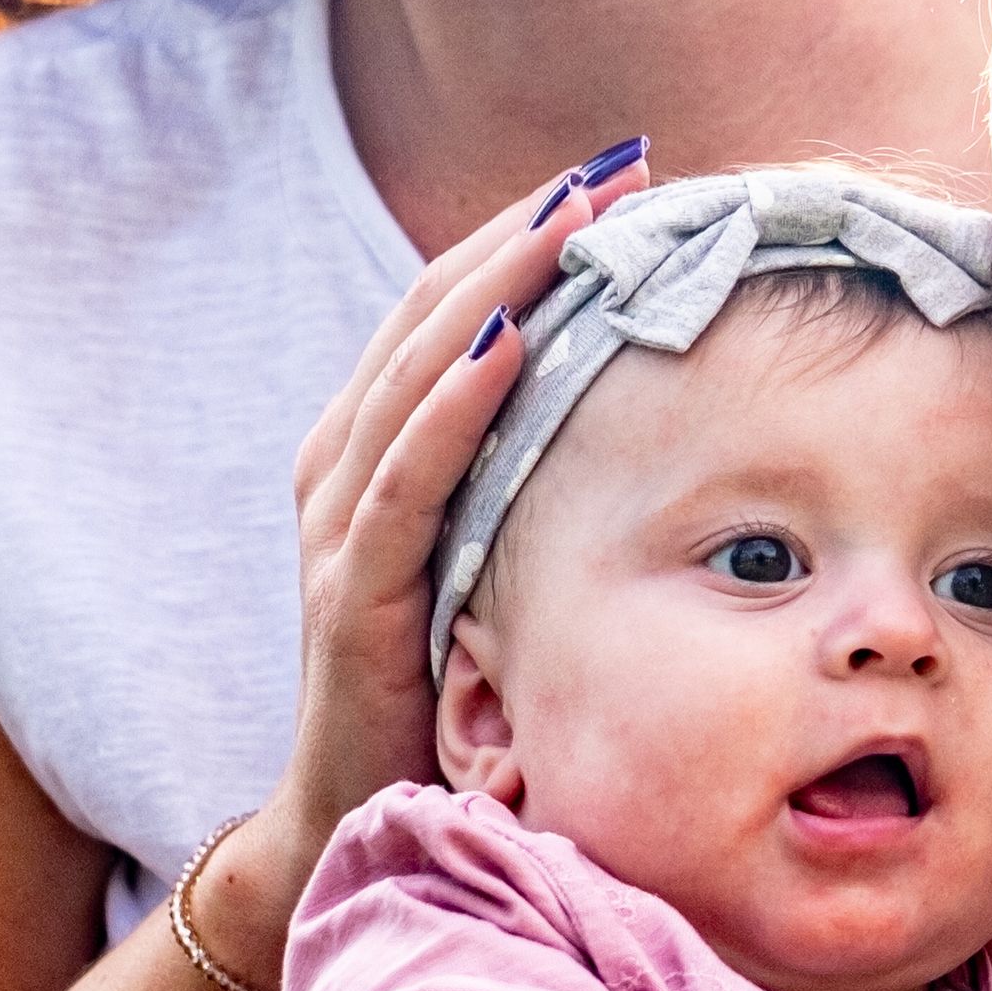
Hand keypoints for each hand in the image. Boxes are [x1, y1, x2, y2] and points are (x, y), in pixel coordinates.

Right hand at [268, 144, 652, 866]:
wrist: (352, 823)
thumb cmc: (443, 682)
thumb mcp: (498, 558)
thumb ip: (535, 481)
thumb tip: (652, 404)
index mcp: (379, 451)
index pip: (451, 310)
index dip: (527, 238)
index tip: (622, 176)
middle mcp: (345, 471)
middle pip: (431, 317)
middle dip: (524, 236)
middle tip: (619, 168)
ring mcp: (339, 531)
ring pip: (414, 377)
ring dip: (493, 288)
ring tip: (570, 220)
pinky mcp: (350, 598)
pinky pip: (402, 483)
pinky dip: (450, 407)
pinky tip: (506, 347)